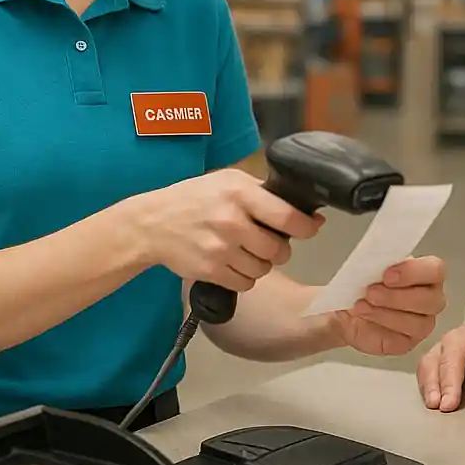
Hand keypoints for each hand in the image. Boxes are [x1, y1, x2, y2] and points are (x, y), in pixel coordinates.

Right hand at [136, 168, 323, 291]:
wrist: (153, 224)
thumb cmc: (195, 198)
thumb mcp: (228, 181)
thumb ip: (264, 193)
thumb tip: (307, 213)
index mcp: (240, 193)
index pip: (287, 216)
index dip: (306, 226)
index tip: (311, 227)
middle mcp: (232, 221)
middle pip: (279, 249)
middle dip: (279, 248)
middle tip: (268, 241)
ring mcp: (220, 249)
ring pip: (264, 269)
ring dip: (261, 263)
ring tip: (247, 251)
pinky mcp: (211, 271)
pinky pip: (245, 283)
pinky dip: (245, 277)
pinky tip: (233, 262)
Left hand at [331, 256, 446, 357]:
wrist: (349, 306)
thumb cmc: (366, 283)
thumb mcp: (370, 265)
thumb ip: (380, 261)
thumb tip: (378, 260)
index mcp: (427, 273)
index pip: (436, 270)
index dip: (414, 272)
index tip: (387, 274)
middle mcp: (431, 298)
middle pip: (431, 300)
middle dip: (398, 296)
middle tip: (372, 291)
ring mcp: (422, 323)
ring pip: (418, 322)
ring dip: (386, 312)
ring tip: (363, 304)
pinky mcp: (408, 342)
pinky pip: (402, 338)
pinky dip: (380, 323)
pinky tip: (365, 314)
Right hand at [416, 321, 464, 411]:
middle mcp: (464, 336)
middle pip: (453, 356)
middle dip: (450, 382)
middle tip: (449, 407)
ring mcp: (445, 344)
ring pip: (434, 360)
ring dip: (432, 384)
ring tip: (434, 405)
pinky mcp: (434, 354)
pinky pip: (424, 367)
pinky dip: (424, 384)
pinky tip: (428, 402)